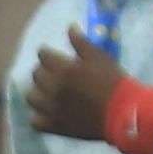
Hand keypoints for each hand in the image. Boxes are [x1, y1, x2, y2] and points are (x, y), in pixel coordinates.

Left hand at [25, 27, 124, 141]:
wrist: (121, 113)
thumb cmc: (113, 82)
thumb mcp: (100, 57)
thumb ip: (81, 43)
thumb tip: (70, 27)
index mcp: (63, 69)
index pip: (43, 56)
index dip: (45, 53)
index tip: (49, 53)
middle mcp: (53, 88)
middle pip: (36, 75)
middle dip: (41, 70)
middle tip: (50, 71)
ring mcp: (51, 109)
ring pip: (31, 98)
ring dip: (36, 92)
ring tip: (46, 91)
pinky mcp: (55, 126)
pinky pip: (35, 122)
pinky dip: (37, 116)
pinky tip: (46, 112)